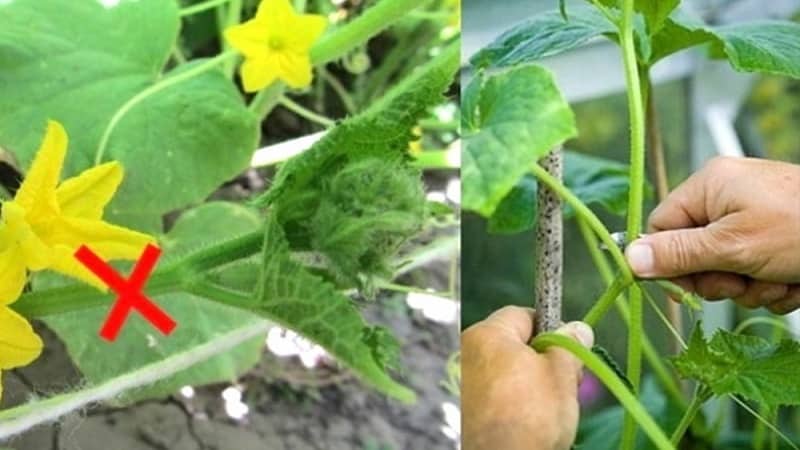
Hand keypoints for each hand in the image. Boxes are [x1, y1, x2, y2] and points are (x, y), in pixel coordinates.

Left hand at [461, 306, 594, 449]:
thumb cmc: (532, 414)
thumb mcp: (561, 375)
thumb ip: (570, 347)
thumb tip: (579, 329)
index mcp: (486, 334)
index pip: (522, 315)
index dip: (550, 329)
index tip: (567, 350)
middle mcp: (465, 352)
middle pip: (512, 344)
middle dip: (540, 359)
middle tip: (563, 381)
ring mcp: (460, 381)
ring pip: (504, 370)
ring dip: (526, 381)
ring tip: (545, 405)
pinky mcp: (461, 407)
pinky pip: (492, 392)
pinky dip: (509, 399)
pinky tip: (524, 417)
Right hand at [625, 156, 799, 312]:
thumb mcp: (734, 246)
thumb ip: (678, 254)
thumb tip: (627, 258)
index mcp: (709, 186)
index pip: (660, 228)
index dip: (669, 262)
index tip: (689, 286)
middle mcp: (726, 198)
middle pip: (692, 255)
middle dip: (720, 279)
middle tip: (744, 280)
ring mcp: (753, 218)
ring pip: (726, 270)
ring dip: (751, 287)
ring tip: (779, 278)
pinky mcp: (775, 239)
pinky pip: (753, 273)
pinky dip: (772, 285)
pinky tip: (793, 280)